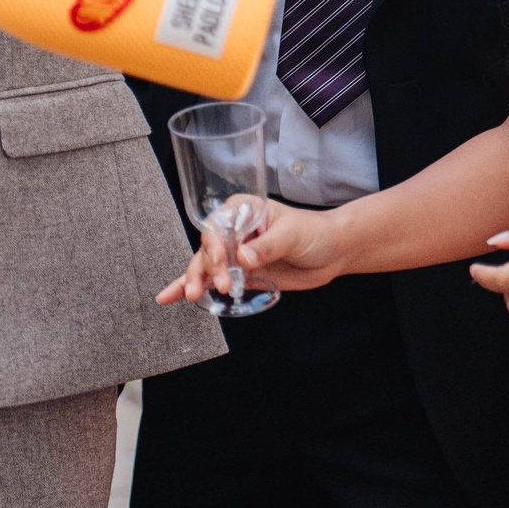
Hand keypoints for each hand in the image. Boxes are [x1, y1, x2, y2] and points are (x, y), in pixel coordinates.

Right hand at [155, 197, 352, 306]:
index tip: (221, 261)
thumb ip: (267, 246)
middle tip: (214, 286)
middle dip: (205, 268)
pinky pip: (214, 281)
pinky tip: (175, 296)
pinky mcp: (241, 274)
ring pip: (205, 266)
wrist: (334, 253)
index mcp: (243, 211)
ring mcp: (235, 254)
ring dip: (194, 280)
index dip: (214, 244)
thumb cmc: (315, 232)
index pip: (217, 226)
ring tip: (190, 296)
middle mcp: (234, 232)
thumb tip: (243, 258)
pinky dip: (196, 287)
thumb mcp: (292, 234)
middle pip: (207, 248)